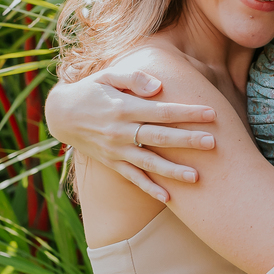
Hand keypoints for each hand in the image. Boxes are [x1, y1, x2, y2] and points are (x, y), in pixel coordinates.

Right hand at [44, 68, 215, 202]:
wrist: (60, 114)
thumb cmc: (91, 90)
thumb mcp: (108, 75)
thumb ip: (134, 78)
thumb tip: (159, 87)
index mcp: (123, 108)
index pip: (161, 111)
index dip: (186, 112)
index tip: (210, 113)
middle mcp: (120, 131)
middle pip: (159, 137)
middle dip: (187, 140)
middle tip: (213, 143)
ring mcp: (116, 150)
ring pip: (149, 162)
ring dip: (173, 170)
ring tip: (197, 177)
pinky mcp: (112, 162)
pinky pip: (133, 178)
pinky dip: (149, 188)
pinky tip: (169, 198)